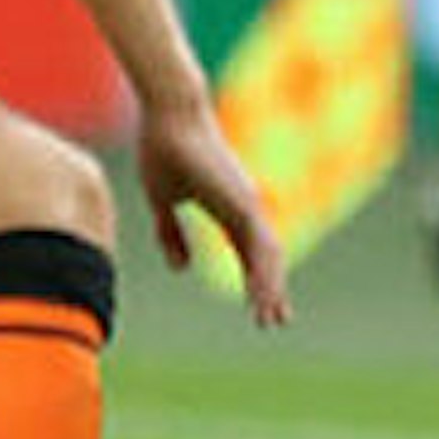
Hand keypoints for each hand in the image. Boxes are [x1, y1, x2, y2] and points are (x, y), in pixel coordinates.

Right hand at [134, 89, 291, 326]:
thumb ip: (171, 234)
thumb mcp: (163, 202)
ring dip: (269, 288)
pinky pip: (259, 246)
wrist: (169, 117)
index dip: (253, 279)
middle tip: (275, 321)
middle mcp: (244, 207)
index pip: (247, 251)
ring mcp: (247, 204)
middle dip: (269, 290)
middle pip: (264, 257)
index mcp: (227, 208)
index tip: (258, 307)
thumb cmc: (165, 150)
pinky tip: (261, 296)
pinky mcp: (243, 202)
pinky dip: (263, 273)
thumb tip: (182, 269)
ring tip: (270, 319)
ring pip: (268, 256)